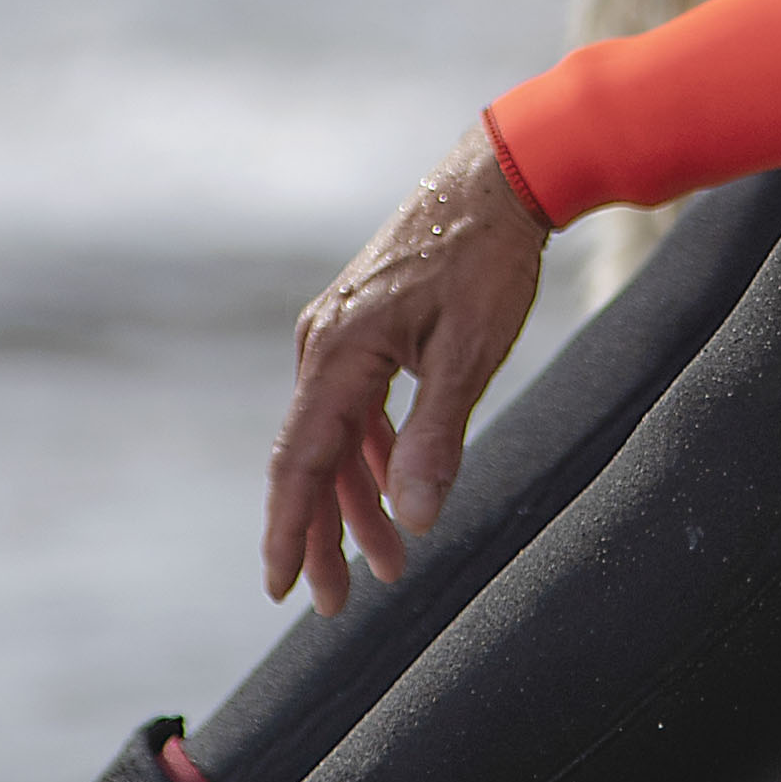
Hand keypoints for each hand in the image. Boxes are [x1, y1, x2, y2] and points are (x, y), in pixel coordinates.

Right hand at [263, 125, 547, 615]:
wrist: (499, 176)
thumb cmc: (487, 258)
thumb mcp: (471, 353)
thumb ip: (436, 437)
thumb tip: (412, 518)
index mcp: (340, 351)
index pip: (301, 460)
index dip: (288, 530)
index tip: (281, 589)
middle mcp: (324, 343)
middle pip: (309, 458)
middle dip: (320, 535)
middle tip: (336, 605)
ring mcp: (339, 333)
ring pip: (333, 438)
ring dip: (354, 502)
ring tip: (386, 566)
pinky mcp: (363, 326)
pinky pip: (353, 408)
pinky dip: (369, 456)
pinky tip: (392, 491)